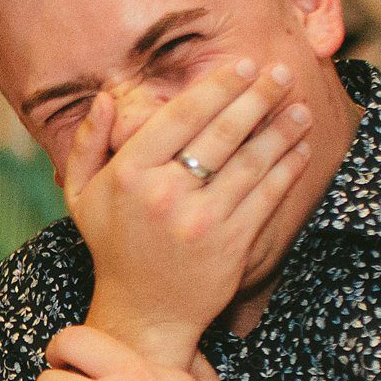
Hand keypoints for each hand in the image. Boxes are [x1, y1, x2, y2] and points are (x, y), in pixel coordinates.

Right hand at [59, 62, 313, 362]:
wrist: (144, 313)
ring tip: (298, 106)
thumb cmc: (114, 246)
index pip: (181, 116)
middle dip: (257, 96)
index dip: (218, 86)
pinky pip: (267, 195)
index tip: (244, 66)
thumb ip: (87, 144)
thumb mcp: (81, 196)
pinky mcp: (232, 243)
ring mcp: (201, 219)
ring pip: (251, 161)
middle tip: (280, 74)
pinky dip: (287, 167)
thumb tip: (107, 100)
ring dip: (281, 128)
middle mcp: (165, 193)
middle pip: (222, 132)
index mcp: (129, 173)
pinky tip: (299, 148)